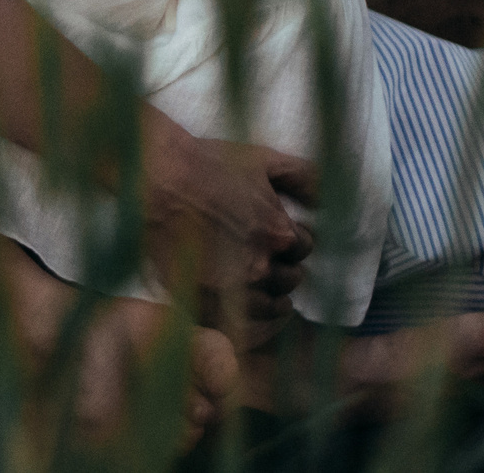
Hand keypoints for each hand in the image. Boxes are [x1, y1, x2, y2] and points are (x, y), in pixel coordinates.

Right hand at [143, 128, 320, 331]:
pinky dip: (248, 322)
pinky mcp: (202, 300)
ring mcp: (230, 288)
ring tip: (260, 288)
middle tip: (267, 259)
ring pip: (267, 306)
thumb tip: (329, 203)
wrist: (154, 176)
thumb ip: (306, 177)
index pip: (303, 248)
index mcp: (278, 233)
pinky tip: (246, 312)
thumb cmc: (207, 163)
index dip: (292, 241)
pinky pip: (237, 325)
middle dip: (283, 268)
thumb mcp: (264, 159)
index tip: (280, 237)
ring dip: (269, 296)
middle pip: (288, 279)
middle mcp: (260, 265)